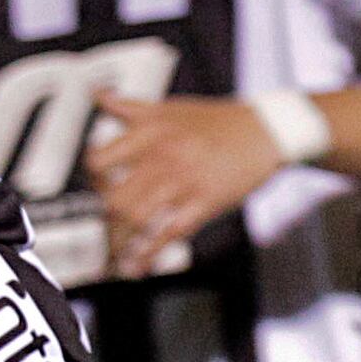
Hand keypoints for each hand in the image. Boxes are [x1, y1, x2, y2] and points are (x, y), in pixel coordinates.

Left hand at [85, 94, 287, 277]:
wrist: (266, 130)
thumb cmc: (215, 120)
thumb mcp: (169, 107)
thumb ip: (129, 107)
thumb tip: (96, 94)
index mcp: (150, 132)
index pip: (100, 161)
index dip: (94, 179)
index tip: (98, 188)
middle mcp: (162, 157)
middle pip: (115, 198)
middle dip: (105, 218)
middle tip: (105, 226)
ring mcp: (184, 182)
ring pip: (138, 219)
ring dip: (120, 242)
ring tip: (112, 256)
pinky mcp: (205, 203)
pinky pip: (170, 234)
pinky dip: (149, 254)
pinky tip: (137, 267)